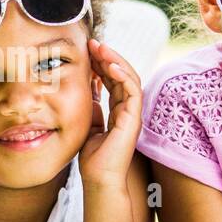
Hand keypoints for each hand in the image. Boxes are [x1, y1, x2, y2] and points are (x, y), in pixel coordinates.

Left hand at [78, 39, 142, 187]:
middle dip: (108, 56)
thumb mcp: (88, 123)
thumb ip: (91, 104)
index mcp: (118, 110)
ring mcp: (133, 113)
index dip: (102, 63)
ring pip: (129, 77)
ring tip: (101, 48)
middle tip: (93, 42)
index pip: (112, 80)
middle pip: (122, 75)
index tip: (88, 50)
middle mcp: (128, 109)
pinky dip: (123, 75)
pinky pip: (133, 90)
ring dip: (115, 60)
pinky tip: (110, 65)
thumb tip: (88, 84)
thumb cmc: (92, 157)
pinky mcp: (134, 117)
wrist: (99, 178)